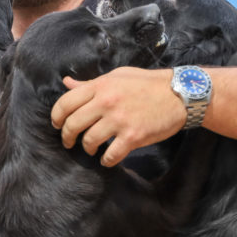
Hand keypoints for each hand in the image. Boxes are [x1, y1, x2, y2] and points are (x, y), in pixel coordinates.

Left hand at [50, 67, 186, 166]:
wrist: (179, 94)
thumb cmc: (147, 84)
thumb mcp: (117, 76)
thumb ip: (90, 83)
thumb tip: (66, 83)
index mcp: (100, 86)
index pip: (65, 103)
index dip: (56, 117)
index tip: (57, 125)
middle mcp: (106, 102)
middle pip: (72, 124)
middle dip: (67, 136)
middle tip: (69, 142)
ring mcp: (119, 120)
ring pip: (89, 141)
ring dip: (87, 148)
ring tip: (91, 149)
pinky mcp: (133, 136)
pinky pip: (110, 155)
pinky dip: (106, 160)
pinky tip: (107, 158)